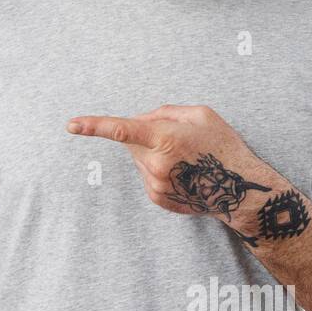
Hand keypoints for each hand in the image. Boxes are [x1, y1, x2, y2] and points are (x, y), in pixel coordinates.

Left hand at [66, 104, 283, 232]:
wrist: (239, 189)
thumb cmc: (223, 146)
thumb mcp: (201, 115)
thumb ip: (164, 112)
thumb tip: (138, 120)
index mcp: (165, 138)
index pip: (122, 130)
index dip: (94, 126)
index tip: (71, 125)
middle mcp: (156, 164)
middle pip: (132, 142)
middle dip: (146, 135)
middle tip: (178, 139)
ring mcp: (155, 184)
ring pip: (139, 159)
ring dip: (154, 154)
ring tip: (185, 159)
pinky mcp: (157, 198)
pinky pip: (147, 175)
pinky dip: (159, 170)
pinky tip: (183, 173)